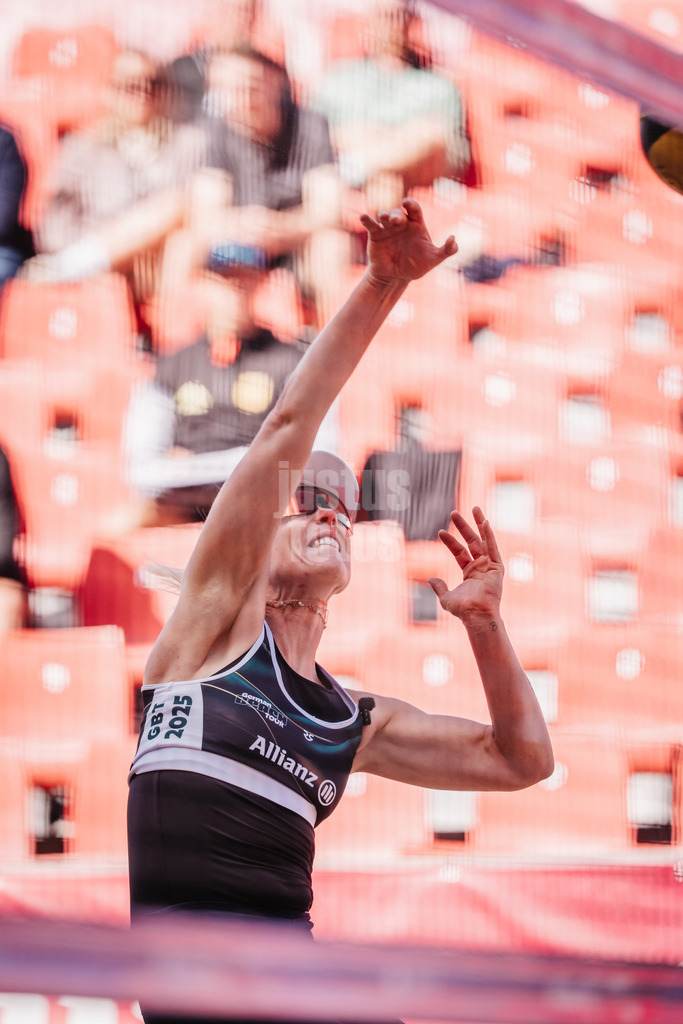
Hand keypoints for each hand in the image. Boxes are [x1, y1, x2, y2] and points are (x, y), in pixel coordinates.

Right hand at [360, 199, 456, 284]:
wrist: (395, 278)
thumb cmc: (415, 266)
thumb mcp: (433, 260)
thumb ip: (446, 251)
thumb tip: (454, 239)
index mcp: (415, 224)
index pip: (414, 210)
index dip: (411, 204)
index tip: (407, 203)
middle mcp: (401, 223)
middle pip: (398, 212)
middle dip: (396, 214)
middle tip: (396, 221)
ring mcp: (387, 228)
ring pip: (384, 215)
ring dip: (384, 215)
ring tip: (384, 218)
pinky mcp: (375, 235)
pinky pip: (370, 224)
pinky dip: (366, 219)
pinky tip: (363, 217)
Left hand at [428, 508, 503, 623]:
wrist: (476, 615)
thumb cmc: (463, 610)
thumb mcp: (446, 598)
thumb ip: (439, 587)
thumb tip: (430, 579)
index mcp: (470, 573)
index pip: (459, 552)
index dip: (450, 541)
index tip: (440, 532)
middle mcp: (481, 567)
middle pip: (471, 542)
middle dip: (463, 527)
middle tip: (453, 513)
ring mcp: (490, 566)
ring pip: (483, 540)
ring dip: (478, 524)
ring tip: (474, 507)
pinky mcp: (497, 567)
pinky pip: (493, 548)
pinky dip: (489, 535)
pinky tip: (485, 521)